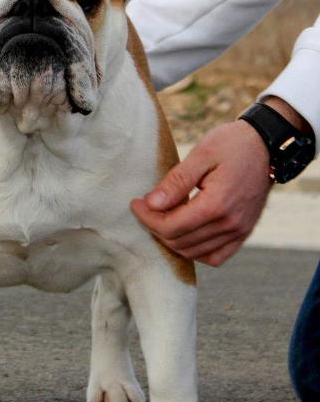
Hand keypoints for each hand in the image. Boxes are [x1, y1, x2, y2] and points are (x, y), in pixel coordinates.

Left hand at [131, 120, 271, 266]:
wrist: (266, 145)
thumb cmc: (232, 144)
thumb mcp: (201, 154)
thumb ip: (176, 182)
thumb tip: (152, 204)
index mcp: (217, 204)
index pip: (171, 226)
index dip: (147, 218)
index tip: (135, 203)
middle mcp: (230, 224)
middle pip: (179, 241)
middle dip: (155, 226)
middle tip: (146, 207)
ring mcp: (239, 231)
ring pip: (193, 252)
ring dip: (172, 238)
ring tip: (162, 216)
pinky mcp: (243, 233)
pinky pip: (215, 257)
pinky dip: (195, 250)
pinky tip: (185, 232)